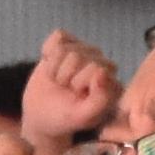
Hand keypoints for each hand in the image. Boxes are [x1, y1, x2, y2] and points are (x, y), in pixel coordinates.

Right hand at [20, 27, 123, 147]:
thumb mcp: (83, 116)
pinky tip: (52, 64)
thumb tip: (102, 71)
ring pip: (64, 48)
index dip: (78, 83)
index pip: (95, 68)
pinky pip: (58, 36)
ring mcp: (86, 51)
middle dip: (64, 76)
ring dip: (54, 69)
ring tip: (58, 81)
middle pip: (77, 56)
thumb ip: (100, 99)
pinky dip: (48, 51)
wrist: (42, 115)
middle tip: (64, 90)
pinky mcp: (69, 42)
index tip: (75, 96)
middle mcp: (102, 64)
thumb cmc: (65, 118)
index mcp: (112, 82)